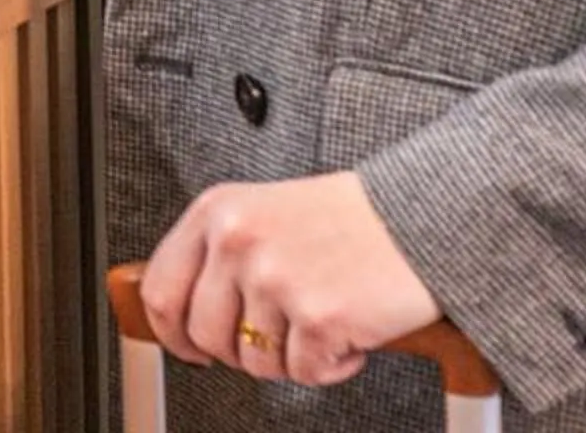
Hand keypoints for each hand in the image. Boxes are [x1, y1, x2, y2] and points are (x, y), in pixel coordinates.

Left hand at [141, 173, 439, 386]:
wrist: (422, 215)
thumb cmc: (351, 219)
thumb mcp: (264, 214)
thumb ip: (221, 256)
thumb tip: (184, 318)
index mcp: (218, 212)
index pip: (162, 290)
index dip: (174, 333)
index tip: (192, 349)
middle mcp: (238, 241)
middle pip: (206, 336)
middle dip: (243, 351)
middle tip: (280, 337)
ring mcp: (276, 278)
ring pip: (256, 362)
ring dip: (293, 356)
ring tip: (324, 319)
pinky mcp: (317, 315)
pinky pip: (305, 373)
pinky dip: (333, 365)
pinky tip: (352, 331)